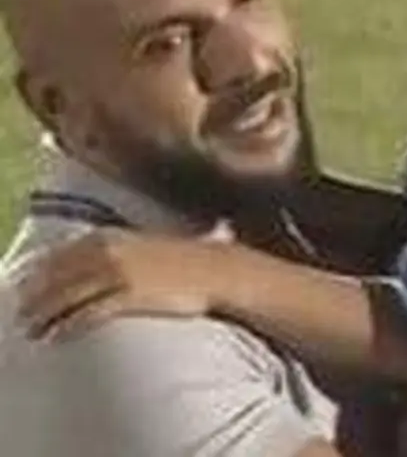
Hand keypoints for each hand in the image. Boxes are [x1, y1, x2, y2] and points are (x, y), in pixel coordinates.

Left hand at [16, 232, 228, 341]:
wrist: (218, 270)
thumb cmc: (186, 261)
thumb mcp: (146, 245)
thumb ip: (119, 247)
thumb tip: (99, 259)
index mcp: (110, 236)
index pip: (60, 254)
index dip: (38, 273)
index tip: (25, 289)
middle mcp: (110, 252)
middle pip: (58, 276)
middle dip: (34, 297)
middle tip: (22, 315)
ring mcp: (120, 273)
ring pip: (68, 296)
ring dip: (44, 315)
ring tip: (33, 331)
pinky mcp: (131, 295)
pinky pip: (90, 313)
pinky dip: (68, 326)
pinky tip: (58, 337)